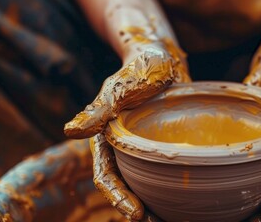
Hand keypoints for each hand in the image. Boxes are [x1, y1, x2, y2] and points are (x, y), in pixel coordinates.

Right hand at [64, 43, 189, 219]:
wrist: (163, 56)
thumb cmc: (140, 66)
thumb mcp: (121, 87)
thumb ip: (98, 110)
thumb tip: (69, 131)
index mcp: (107, 138)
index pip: (106, 175)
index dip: (118, 196)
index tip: (137, 214)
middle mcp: (124, 148)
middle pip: (126, 185)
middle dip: (137, 208)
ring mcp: (144, 148)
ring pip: (147, 183)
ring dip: (156, 203)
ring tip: (172, 219)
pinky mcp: (163, 145)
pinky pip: (167, 170)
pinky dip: (174, 186)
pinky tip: (191, 197)